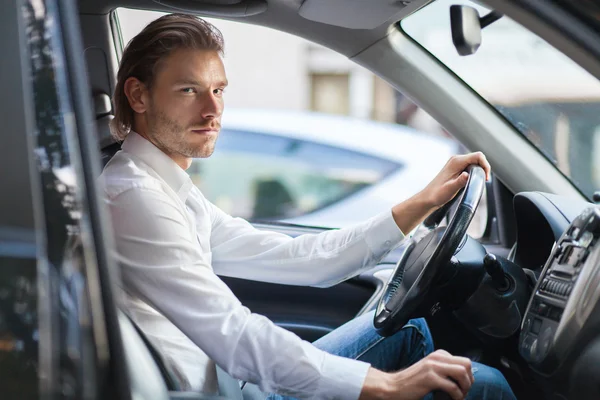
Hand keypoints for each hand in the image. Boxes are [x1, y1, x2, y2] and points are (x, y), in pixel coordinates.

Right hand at [359, 350, 473, 399]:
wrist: (393, 386)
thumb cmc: (411, 382)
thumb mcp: (430, 370)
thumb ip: (444, 369)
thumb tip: (463, 378)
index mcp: (438, 355)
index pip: (464, 361)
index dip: (467, 376)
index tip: (462, 387)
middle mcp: (437, 358)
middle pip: (466, 364)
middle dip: (469, 380)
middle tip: (463, 391)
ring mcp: (433, 367)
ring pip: (462, 373)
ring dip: (464, 388)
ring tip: (458, 396)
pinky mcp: (430, 378)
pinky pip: (453, 387)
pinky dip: (456, 396)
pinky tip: (451, 399)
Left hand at [421, 152, 490, 209]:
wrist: (428, 197)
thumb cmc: (437, 194)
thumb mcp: (450, 189)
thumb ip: (460, 181)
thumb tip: (467, 175)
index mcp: (456, 161)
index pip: (478, 156)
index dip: (486, 166)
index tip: (486, 178)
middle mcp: (456, 159)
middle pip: (478, 158)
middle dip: (484, 169)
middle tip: (483, 182)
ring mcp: (456, 163)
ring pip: (475, 162)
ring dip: (479, 171)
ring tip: (478, 182)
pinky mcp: (457, 168)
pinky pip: (470, 166)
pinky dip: (475, 173)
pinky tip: (472, 182)